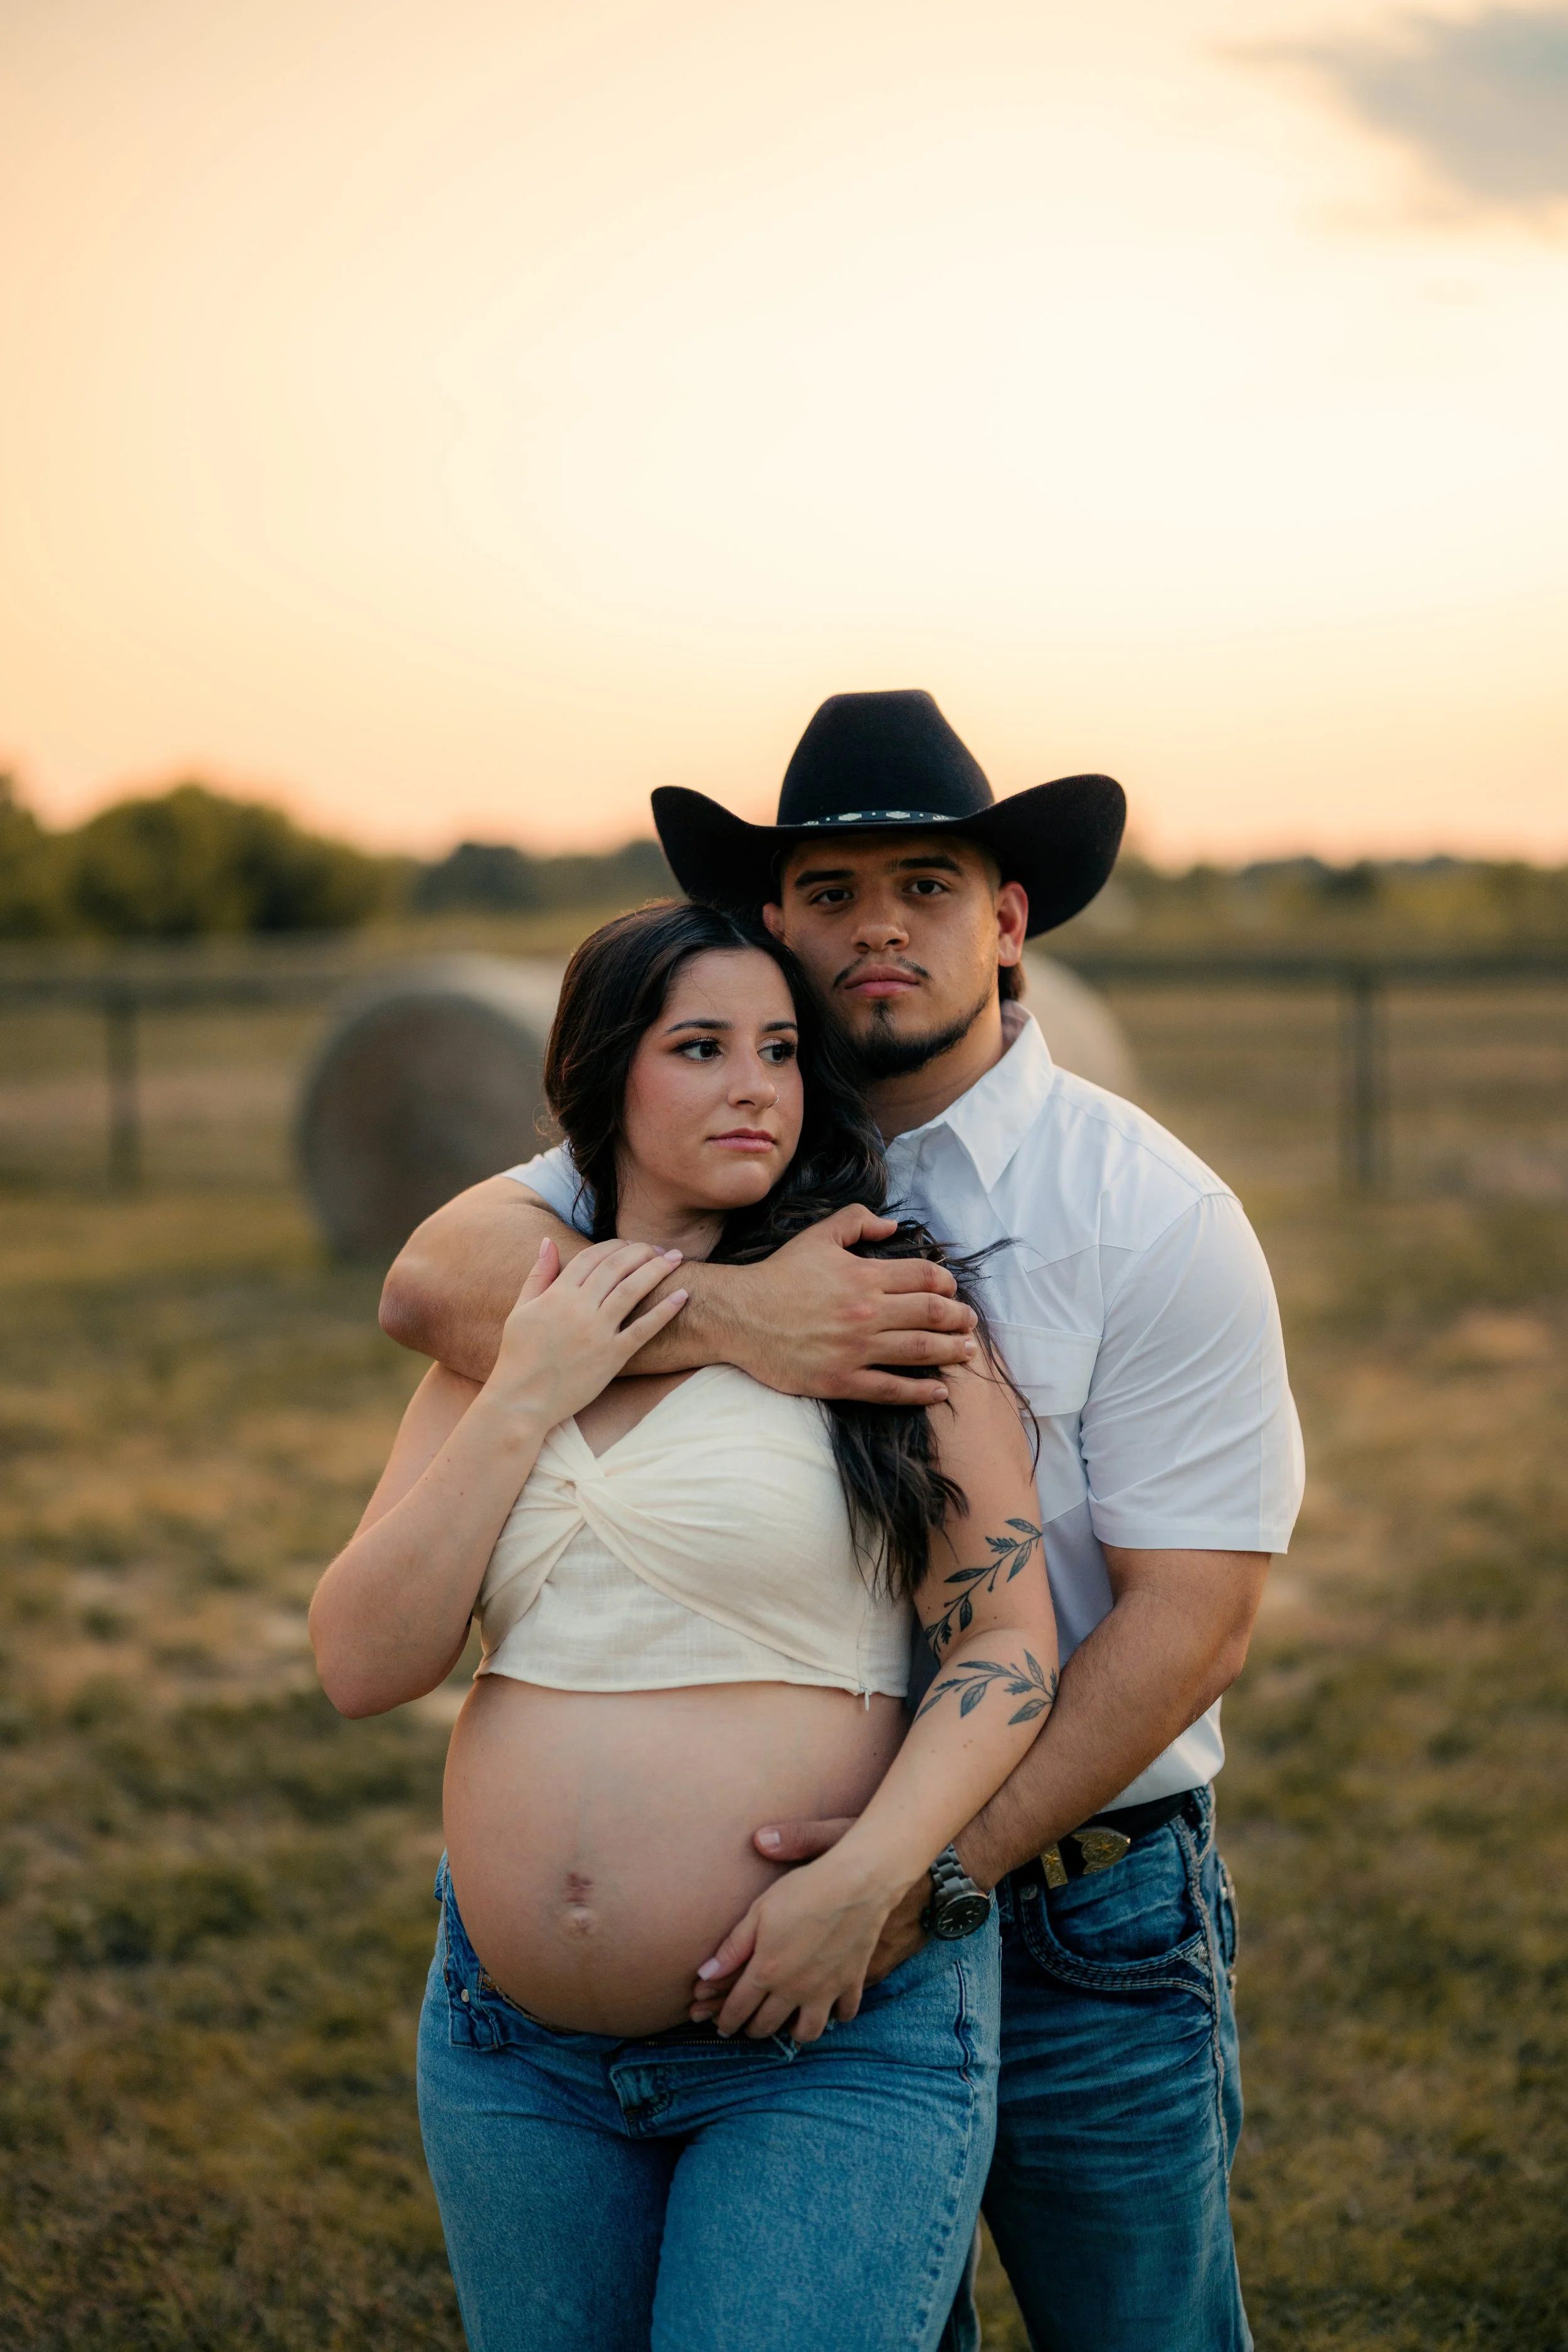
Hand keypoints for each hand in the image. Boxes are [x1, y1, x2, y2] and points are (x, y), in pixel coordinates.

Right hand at [485, 1238, 687, 1429]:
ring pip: (632, 1290)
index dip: (614, 1246)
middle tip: (660, 1248)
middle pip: (616, 1267)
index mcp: (557, 1295)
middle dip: (641, 1251)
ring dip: (657, 1270)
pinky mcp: (611, 1357)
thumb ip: (538, 1274)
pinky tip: (682, 1295)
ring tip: (675, 1259)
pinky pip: (643, 1329)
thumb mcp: (521, 1310)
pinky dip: (664, 1310)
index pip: (591, 1257)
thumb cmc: (519, 1356)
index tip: (631, 1244)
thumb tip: (548, 1241)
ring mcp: (597, 1332)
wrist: (522, 1400)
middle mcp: (579, 1308)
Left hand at [688, 1816, 929, 2029]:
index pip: (738, 2009)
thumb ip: (732, 1948)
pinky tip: (828, 2006)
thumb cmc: (802, 1890)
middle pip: (767, 2025)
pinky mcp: (852, 1983)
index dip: (726, 2021)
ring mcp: (826, 1990)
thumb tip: (704, 1975)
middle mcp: (795, 1989)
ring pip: (807, 2032)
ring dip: (793, 2031)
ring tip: (787, 2021)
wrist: (856, 1883)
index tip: (721, 2026)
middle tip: (749, 2024)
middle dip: (753, 2029)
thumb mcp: (759, 1912)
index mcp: (767, 1972)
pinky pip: (844, 2015)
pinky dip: (835, 2016)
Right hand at [735, 1207, 977, 1407]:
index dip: (949, 1283)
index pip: (926, 1277)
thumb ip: (857, 1222)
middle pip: (932, 1314)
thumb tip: (893, 1226)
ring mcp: (855, 1349)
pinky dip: (921, 1392)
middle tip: (970, 1323)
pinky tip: (940, 1392)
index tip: (953, 1290)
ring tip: (967, 1353)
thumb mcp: (818, 1236)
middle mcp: (866, 1312)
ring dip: (952, 1352)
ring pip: (920, 1351)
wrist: (739, 1315)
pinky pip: (891, 1389)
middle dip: (960, 1319)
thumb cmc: (779, 1275)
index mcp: (863, 1275)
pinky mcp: (841, 1380)